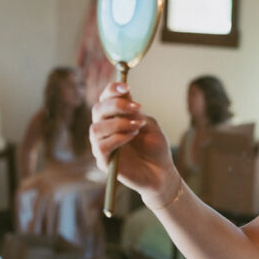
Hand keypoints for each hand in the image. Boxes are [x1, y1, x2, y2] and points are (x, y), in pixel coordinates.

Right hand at [90, 82, 179, 201]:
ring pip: (96, 128)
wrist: (162, 172)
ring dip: (118, 123)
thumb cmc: (155, 147)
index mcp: (114, 118)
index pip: (105, 99)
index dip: (112, 90)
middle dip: (116, 105)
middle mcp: (104, 130)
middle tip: (137, 107)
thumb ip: (135, 112)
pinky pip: (101, 146)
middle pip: (97, 110)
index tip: (127, 86)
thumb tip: (124, 94)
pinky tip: (132, 136)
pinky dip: (117, 137)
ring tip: (137, 126)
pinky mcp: (103, 162)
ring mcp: (101, 146)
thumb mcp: (148, 124)